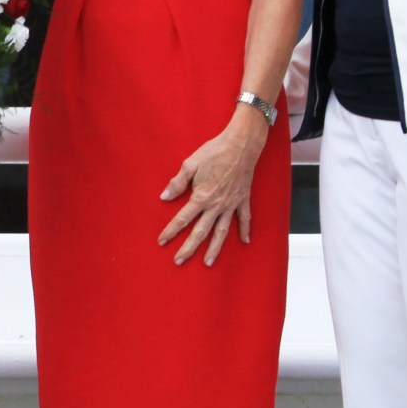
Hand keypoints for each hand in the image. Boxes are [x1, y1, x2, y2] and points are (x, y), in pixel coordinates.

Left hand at [158, 108, 267, 266]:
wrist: (241, 145)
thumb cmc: (214, 152)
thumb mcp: (190, 165)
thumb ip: (177, 183)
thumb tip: (164, 197)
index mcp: (201, 197)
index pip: (182, 218)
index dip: (171, 230)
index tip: (162, 241)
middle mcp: (216, 205)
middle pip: (200, 231)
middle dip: (189, 247)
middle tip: (179, 261)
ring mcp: (231, 204)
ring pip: (222, 231)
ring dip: (214, 248)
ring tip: (207, 262)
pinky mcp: (243, 199)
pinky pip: (244, 218)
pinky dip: (245, 230)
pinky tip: (245, 242)